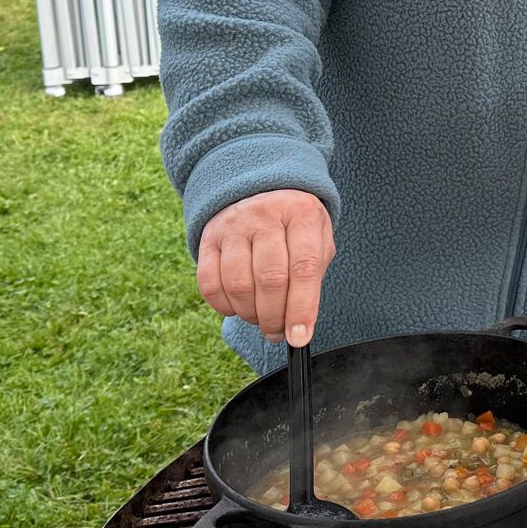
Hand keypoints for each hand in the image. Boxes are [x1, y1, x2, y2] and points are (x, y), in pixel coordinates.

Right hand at [198, 189, 335, 347]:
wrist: (260, 190)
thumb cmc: (295, 225)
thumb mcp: (318, 239)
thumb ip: (313, 277)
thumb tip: (300, 326)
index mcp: (301, 214)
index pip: (304, 267)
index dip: (302, 308)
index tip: (300, 337)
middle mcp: (265, 216)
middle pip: (270, 279)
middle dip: (275, 317)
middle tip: (279, 333)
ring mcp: (233, 226)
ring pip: (238, 284)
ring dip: (250, 314)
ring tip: (261, 319)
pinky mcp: (208, 239)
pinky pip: (209, 283)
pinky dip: (223, 306)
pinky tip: (238, 308)